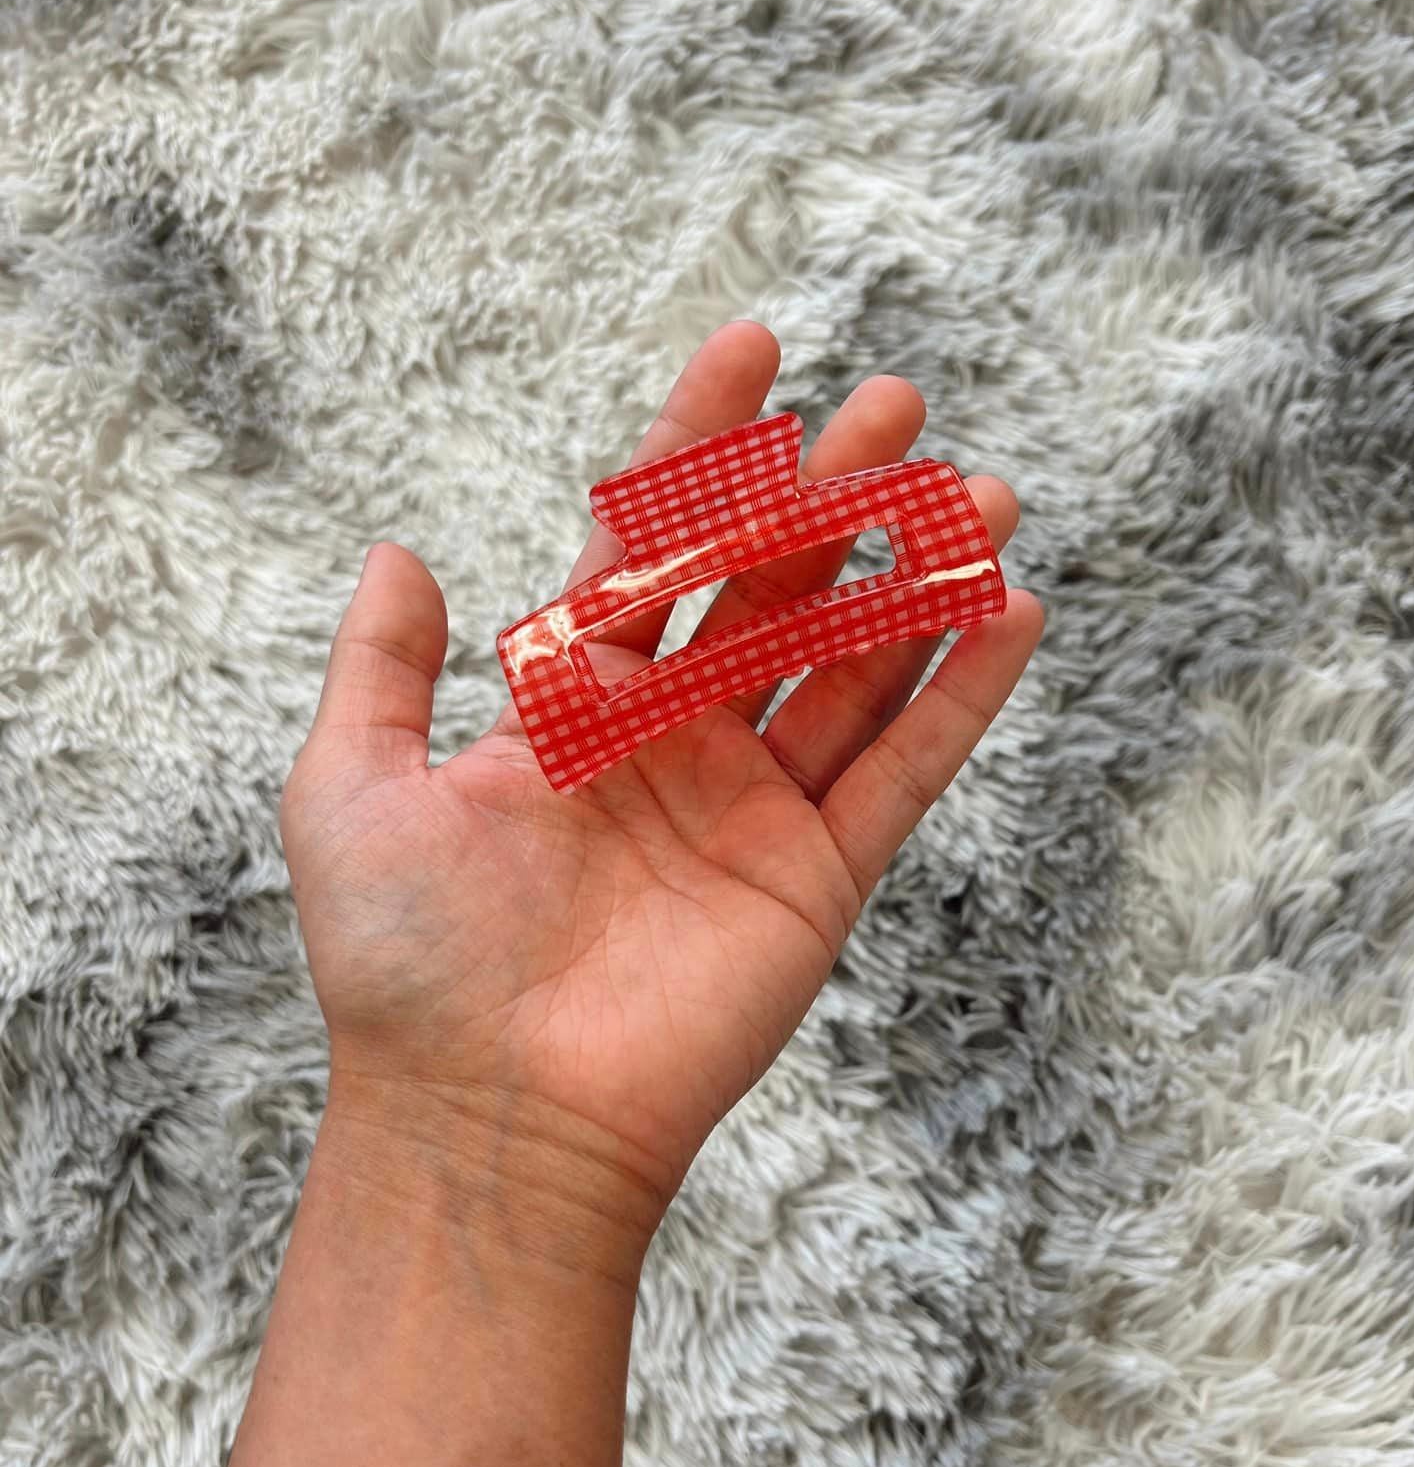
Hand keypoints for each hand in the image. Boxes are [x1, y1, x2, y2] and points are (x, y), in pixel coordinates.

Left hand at [280, 324, 1041, 1272]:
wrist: (486, 1116)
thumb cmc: (404, 962)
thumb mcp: (352, 790)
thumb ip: (383, 669)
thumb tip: (398, 553)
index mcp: (573, 709)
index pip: (651, 550)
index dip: (699, 450)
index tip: (754, 351)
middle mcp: (673, 744)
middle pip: (771, 590)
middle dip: (831, 494)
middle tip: (896, 403)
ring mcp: (753, 809)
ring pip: (854, 666)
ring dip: (919, 576)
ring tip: (982, 486)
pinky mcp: (817, 879)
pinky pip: (904, 770)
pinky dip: (960, 695)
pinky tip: (1009, 609)